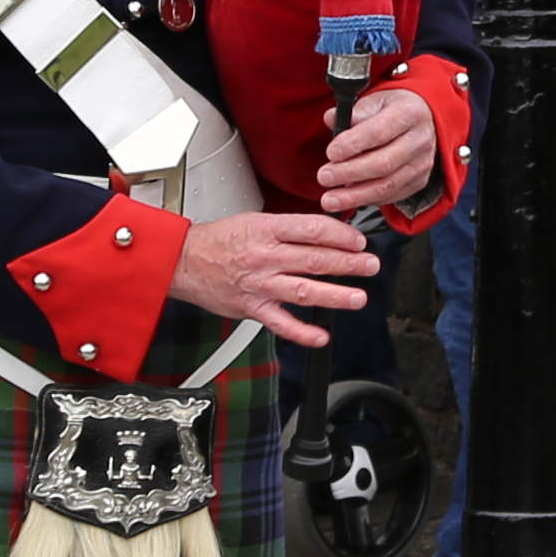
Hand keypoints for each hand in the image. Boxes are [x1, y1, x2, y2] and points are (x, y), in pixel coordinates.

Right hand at [170, 208, 378, 346]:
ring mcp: (260, 284)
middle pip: (315, 259)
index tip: (359, 241)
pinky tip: (321, 335)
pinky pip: (281, 323)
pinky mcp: (252, 308)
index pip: (312, 230)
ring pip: (303, 290)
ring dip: (335, 295)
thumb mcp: (254, 221)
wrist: (184, 261)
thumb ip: (288, 228)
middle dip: (349, 263)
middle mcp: (265, 257)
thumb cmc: (219, 241)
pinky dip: (302, 332)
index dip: (341, 235)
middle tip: (371, 266)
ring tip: (358, 297)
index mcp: (267, 230)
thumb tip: (325, 232)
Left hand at [313, 83, 439, 221]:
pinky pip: (391, 196)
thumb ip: (353, 112)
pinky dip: (367, 200)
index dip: (353, 144)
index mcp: (408, 113)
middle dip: (349, 173)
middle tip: (325, 177)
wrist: (424, 120)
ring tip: (330, 199)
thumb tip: (331, 119)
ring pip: (387, 185)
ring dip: (355, 196)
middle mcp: (419, 140)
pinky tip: (349, 199)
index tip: (331, 153)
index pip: (380, 131)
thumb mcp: (375, 100)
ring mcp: (422, 164)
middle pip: (383, 163)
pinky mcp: (419, 181)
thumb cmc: (394, 109)